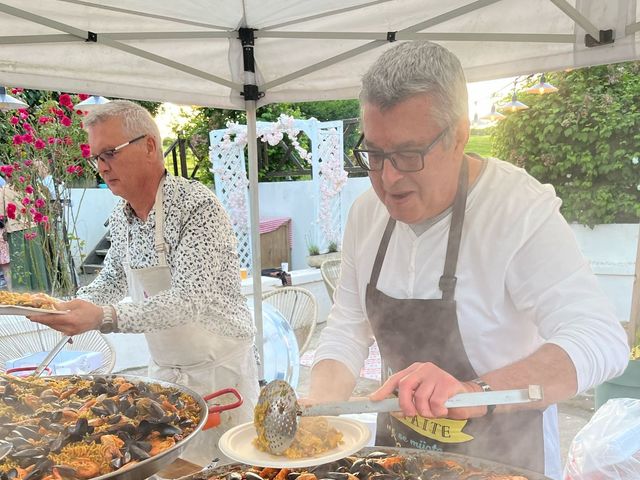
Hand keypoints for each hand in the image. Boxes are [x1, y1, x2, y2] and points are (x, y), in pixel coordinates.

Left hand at [27, 299, 102, 335]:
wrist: (100, 318)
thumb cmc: (91, 310)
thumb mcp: (78, 303)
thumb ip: (64, 305)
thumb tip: (55, 306)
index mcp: (71, 319)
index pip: (52, 319)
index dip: (40, 318)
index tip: (32, 316)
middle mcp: (70, 327)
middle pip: (51, 324)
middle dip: (42, 320)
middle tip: (33, 315)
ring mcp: (70, 331)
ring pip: (54, 328)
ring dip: (47, 323)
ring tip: (41, 317)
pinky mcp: (71, 333)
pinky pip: (59, 330)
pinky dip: (54, 325)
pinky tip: (51, 322)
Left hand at [369, 362, 486, 418]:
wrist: (470, 398)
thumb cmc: (444, 398)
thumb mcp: (424, 399)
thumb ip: (410, 401)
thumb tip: (393, 410)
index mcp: (415, 370)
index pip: (395, 379)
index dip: (384, 390)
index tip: (374, 400)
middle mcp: (424, 368)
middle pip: (405, 387)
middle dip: (406, 405)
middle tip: (412, 414)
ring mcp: (436, 373)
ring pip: (421, 398)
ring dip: (427, 411)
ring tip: (435, 411)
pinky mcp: (448, 382)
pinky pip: (435, 403)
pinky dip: (439, 411)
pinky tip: (445, 409)